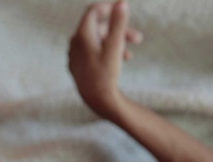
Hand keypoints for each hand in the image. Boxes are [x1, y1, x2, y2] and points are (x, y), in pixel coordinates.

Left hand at [68, 0, 142, 118]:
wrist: (96, 101)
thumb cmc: (106, 74)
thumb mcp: (115, 46)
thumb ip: (118, 23)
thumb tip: (121, 2)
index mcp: (81, 35)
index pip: (93, 11)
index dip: (110, 8)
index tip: (124, 10)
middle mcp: (74, 43)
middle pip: (98, 28)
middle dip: (119, 31)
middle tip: (138, 39)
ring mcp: (74, 55)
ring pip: (97, 42)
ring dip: (115, 44)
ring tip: (130, 55)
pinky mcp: (77, 66)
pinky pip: (92, 53)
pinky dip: (106, 53)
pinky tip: (118, 62)